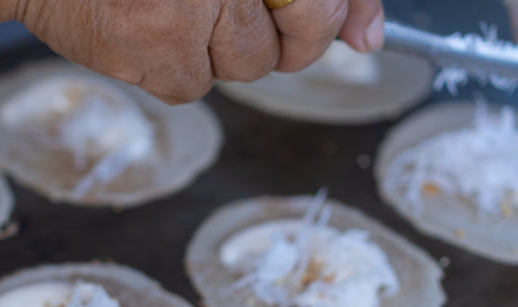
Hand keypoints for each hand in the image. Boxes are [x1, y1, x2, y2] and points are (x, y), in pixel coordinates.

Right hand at [14, 0, 384, 103]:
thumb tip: (367, 37)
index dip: (351, 8)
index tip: (363, 28)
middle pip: (303, 34)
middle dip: (294, 36)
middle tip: (258, 18)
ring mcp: (190, 14)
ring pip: (248, 65)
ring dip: (223, 51)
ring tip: (179, 13)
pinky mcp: (157, 52)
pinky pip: (195, 88)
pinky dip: (177, 72)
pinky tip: (149, 34)